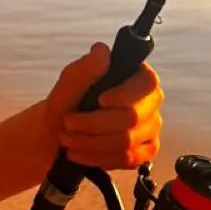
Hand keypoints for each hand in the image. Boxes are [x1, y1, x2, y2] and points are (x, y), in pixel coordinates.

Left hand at [44, 42, 161, 170]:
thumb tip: (102, 50)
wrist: (59, 130)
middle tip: (68, 122)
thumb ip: (87, 67)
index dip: (125, 94)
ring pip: (127, 141)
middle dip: (95, 123)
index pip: (147, 83)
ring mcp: (151, 129)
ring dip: (92, 142)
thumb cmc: (68, 101)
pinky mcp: (145, 152)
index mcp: (137, 77)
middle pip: (133, 117)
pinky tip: (80, 153)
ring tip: (67, 139)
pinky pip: (128, 160)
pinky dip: (99, 158)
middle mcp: (150, 102)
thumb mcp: (70, 81)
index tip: (99, 100)